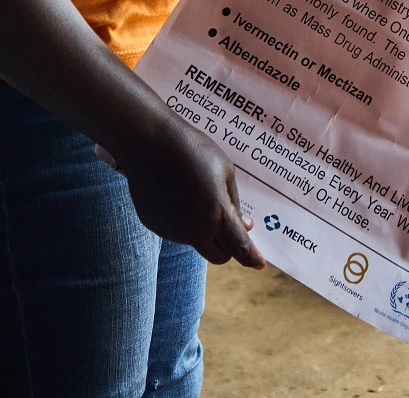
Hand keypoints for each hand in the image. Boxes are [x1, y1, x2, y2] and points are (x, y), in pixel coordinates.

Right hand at [101, 119, 264, 267]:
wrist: (149, 142)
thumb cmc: (193, 150)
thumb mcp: (225, 171)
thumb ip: (234, 203)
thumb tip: (243, 226)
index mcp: (216, 214)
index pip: (239, 247)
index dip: (251, 257)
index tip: (259, 264)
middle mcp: (193, 230)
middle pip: (218, 256)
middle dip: (228, 247)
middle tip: (230, 227)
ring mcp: (171, 230)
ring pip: (196, 240)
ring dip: (203, 229)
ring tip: (194, 191)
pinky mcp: (154, 225)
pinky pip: (175, 230)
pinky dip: (182, 220)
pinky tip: (176, 192)